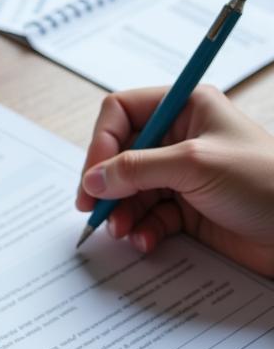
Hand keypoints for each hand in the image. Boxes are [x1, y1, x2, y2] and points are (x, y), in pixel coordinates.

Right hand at [77, 85, 273, 276]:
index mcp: (186, 108)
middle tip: (94, 210)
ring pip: (129, 190)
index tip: (93, 178)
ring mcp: (182, 175)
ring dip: (121, 212)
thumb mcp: (195, 165)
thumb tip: (92, 179)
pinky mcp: (186, 208)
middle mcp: (180, 137)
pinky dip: (141, 229)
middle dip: (107, 185)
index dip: (101, 144)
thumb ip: (137, 169)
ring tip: (123, 231)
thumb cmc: (265, 183)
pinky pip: (147, 216)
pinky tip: (147, 240)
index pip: (121, 113)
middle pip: (119, 156)